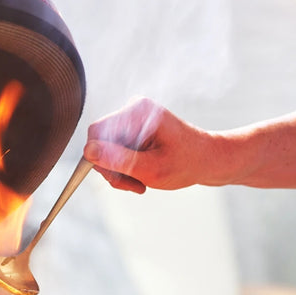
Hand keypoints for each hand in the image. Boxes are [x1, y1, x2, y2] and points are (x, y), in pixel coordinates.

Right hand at [83, 97, 220, 192]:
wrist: (207, 159)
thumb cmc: (186, 163)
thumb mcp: (151, 169)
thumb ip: (119, 160)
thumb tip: (88, 152)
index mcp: (138, 112)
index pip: (97, 132)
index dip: (99, 159)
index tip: (118, 179)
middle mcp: (132, 109)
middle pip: (99, 142)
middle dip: (112, 169)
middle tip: (134, 185)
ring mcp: (132, 118)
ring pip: (105, 151)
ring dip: (118, 172)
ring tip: (140, 183)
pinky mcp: (132, 128)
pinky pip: (114, 151)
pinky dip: (123, 168)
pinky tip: (140, 176)